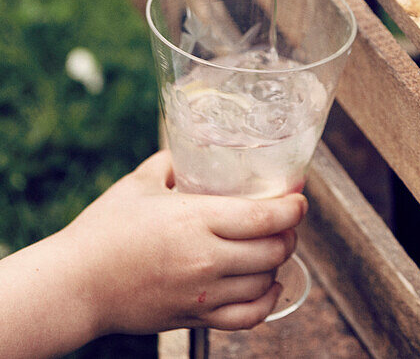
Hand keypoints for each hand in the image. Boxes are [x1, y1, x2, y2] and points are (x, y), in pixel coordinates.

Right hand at [68, 151, 306, 333]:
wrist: (74, 285)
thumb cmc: (103, 231)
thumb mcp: (140, 183)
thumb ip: (173, 162)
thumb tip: (194, 147)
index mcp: (195, 220)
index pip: (265, 217)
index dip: (293, 207)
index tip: (299, 197)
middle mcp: (204, 259)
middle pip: (273, 250)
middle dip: (289, 233)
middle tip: (288, 219)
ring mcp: (201, 293)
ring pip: (264, 282)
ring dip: (278, 264)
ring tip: (276, 247)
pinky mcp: (193, 317)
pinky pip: (245, 318)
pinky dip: (265, 303)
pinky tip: (268, 286)